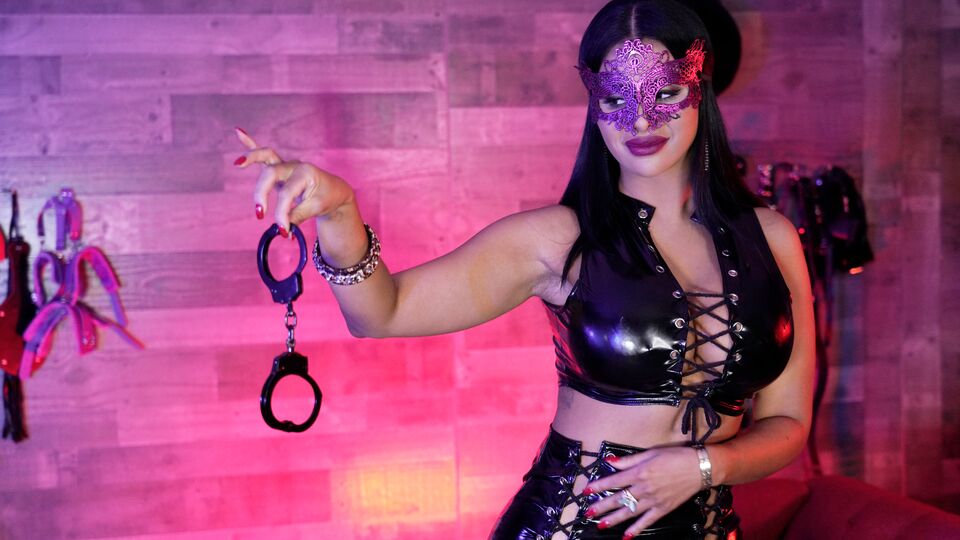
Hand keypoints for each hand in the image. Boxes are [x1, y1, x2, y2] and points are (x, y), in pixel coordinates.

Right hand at [233, 127, 353, 235]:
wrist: (333, 190)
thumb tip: (282, 229)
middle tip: (260, 214)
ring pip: (266, 156)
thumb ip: (297, 216)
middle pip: (271, 174)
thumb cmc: (326, 198)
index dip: (282, 214)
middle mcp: (294, 166)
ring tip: (238, 163)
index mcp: (306, 173)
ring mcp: (285, 166)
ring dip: (251, 157)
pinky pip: (263, 155)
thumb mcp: (317, 208)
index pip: (287, 194)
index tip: (283, 231)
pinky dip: (250, 143)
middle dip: (261, 193)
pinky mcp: (278, 170)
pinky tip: (238, 131)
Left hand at [582, 446, 702, 536]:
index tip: (586, 491)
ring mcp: (653, 500)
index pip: (613, 481)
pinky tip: (626, 536)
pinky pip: (647, 521)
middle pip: (618, 499)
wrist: (699, 468)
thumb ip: (629, 460)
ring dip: (614, 519)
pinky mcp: (663, 509)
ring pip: (629, 512)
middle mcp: (644, 488)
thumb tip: (610, 461)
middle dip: (602, 506)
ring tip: (601, 525)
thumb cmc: (674, 456)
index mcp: (639, 472)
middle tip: (588, 512)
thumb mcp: (650, 453)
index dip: (598, 486)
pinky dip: (636, 529)